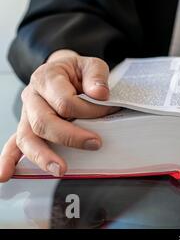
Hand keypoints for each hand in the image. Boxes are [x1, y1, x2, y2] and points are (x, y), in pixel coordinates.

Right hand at [0, 50, 118, 181]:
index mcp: (47, 78)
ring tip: (60, 169)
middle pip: (43, 121)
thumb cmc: (77, 71)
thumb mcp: (91, 65)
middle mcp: (32, 96)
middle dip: (70, 137)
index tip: (108, 112)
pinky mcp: (27, 127)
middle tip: (95, 143)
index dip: (88, 110)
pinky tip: (5, 175)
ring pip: (27, 137)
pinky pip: (14, 144)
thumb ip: (96, 76)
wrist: (63, 70)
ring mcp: (27, 114)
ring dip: (43, 156)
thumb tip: (100, 94)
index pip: (64, 101)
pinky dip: (9, 160)